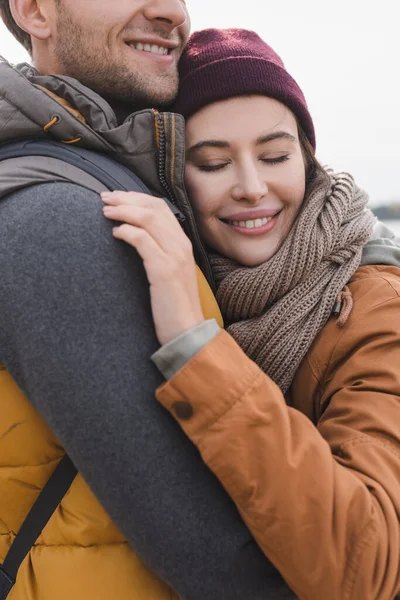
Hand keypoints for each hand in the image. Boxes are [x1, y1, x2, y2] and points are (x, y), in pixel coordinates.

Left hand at [102, 191, 204, 345]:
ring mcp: (175, 256)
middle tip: (104, 198)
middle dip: (126, 198)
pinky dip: (126, 232)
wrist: (187, 331)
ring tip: (106, 212)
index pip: (160, 207)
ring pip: (148, 219)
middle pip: (153, 207)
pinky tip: (115, 233)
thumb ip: (158, 254)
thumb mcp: (168, 274)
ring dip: (123, 211)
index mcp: (183, 243)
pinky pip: (143, 240)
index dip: (136, 198)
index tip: (116, 198)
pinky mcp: (164, 270)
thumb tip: (136, 238)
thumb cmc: (173, 306)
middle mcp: (182, 244)